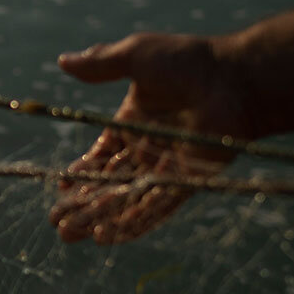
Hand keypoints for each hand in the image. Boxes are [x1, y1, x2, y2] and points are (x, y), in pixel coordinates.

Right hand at [52, 32, 251, 244]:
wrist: (237, 79)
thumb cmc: (190, 62)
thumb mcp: (137, 55)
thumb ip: (100, 63)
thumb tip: (62, 60)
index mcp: (132, 123)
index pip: (99, 156)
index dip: (79, 174)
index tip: (60, 189)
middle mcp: (147, 150)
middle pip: (106, 184)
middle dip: (80, 205)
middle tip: (56, 222)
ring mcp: (165, 169)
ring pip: (124, 201)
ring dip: (97, 220)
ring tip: (69, 236)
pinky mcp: (185, 184)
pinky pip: (153, 210)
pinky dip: (129, 225)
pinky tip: (105, 237)